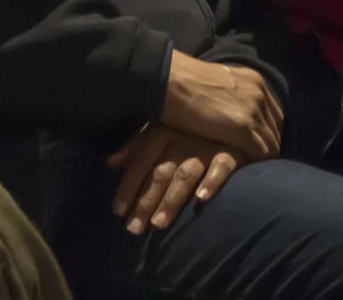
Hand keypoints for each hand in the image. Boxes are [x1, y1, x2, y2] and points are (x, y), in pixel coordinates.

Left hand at [108, 125, 245, 232]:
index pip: (140, 162)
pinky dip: (212, 181)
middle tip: (134, 229)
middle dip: (146, 201)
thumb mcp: (160, 129)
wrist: (230, 112)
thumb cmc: (189, 127)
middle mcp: (182, 139)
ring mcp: (206, 146)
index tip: (118, 212)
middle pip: (160, 173)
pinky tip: (202, 199)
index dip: (128, 187)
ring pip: (185, 175)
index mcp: (162, 132)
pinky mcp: (231, 151)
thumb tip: (111, 162)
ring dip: (171, 199)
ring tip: (159, 224)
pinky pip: (222, 166)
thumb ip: (136, 147)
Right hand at [159, 52, 280, 160]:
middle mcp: (259, 94)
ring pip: (272, 142)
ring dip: (261, 155)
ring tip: (247, 166)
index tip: (255, 142)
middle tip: (251, 158)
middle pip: (276, 128)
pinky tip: (242, 166)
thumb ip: (231, 96)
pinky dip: (254, 161)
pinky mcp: (243, 128)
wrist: (171, 80)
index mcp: (254, 81)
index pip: (273, 113)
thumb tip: (231, 110)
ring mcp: (254, 111)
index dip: (266, 130)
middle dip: (267, 143)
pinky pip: (261, 152)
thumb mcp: (217, 84)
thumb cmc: (184, 82)